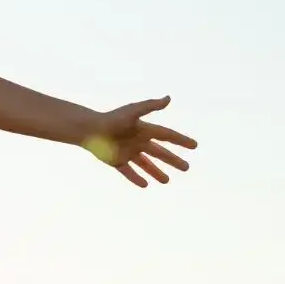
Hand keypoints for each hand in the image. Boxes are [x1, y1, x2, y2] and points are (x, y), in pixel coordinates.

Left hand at [80, 95, 196, 187]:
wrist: (90, 130)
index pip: (166, 135)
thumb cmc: (111, 119)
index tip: (194, 145)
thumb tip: (168, 98)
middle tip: (186, 168)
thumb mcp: (133, 111)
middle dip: (172, 160)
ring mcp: (127, 152)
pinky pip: (129, 171)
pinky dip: (136, 178)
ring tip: (167, 181)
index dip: (180, 140)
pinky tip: (145, 185)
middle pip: (159, 152)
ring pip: (145, 164)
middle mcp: (137, 141)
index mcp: (143, 129)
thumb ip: (150, 106)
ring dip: (156, 172)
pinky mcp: (116, 161)